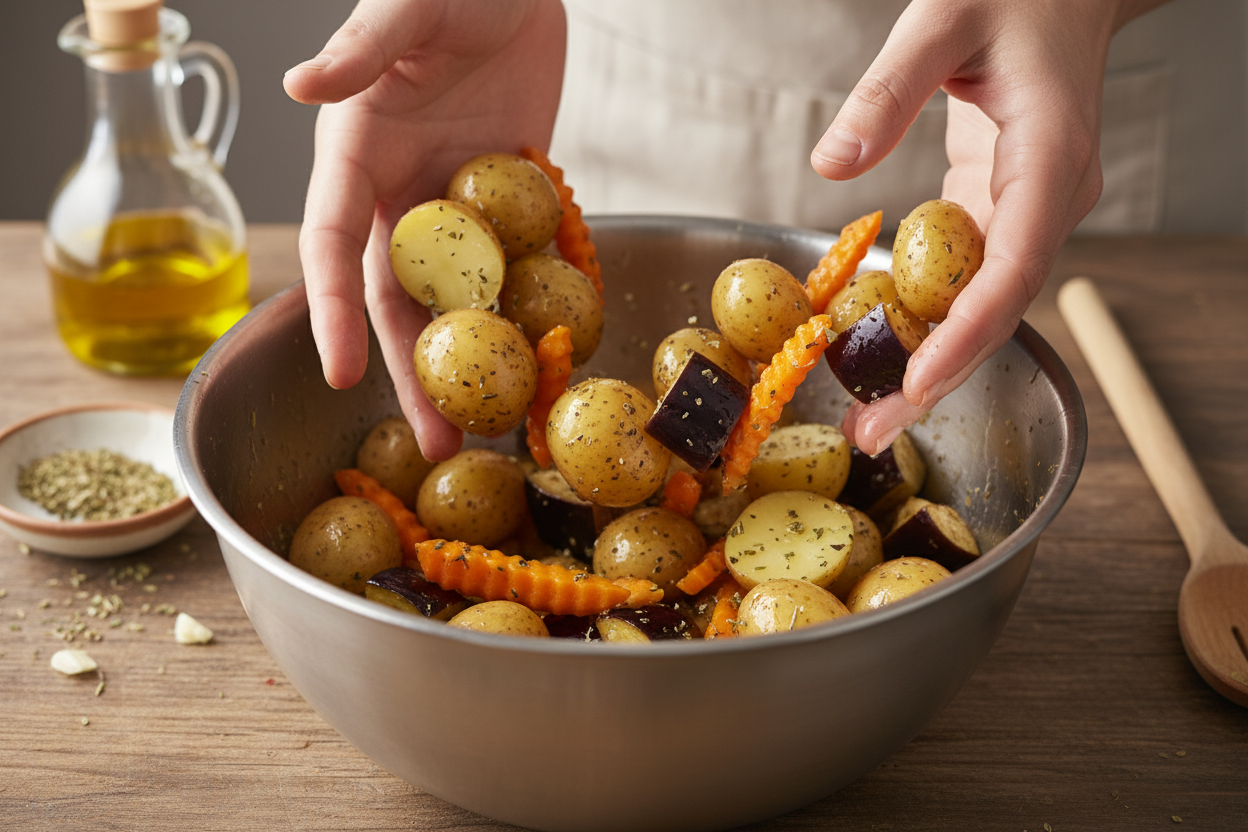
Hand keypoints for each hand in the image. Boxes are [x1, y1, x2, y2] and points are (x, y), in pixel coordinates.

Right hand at [284, 0, 566, 459]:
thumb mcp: (407, 6)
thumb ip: (361, 49)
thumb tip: (299, 86)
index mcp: (357, 155)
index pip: (332, 246)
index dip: (329, 313)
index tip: (343, 376)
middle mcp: (402, 193)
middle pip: (398, 300)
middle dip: (414, 372)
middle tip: (439, 441)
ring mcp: (459, 204)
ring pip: (458, 300)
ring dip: (471, 362)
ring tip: (492, 427)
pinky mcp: (512, 201)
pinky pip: (516, 268)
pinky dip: (526, 313)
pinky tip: (544, 361)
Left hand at [811, 0, 1164, 454]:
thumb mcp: (944, 18)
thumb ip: (888, 91)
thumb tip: (830, 164)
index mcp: (1050, 158)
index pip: (1016, 263)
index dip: (969, 331)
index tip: (919, 381)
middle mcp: (1050, 198)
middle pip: (998, 307)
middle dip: (938, 375)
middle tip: (873, 433)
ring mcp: (1030, 209)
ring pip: (983, 303)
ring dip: (927, 361)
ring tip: (867, 417)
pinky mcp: (1002, 207)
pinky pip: (966, 276)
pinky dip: (924, 317)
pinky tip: (876, 350)